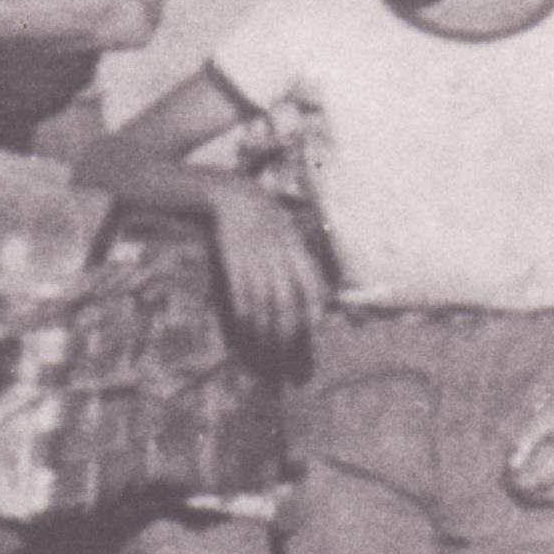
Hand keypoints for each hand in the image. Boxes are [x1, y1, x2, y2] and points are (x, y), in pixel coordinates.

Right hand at [205, 179, 326, 353]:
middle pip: (285, 304)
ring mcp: (255, 261)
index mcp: (298, 252)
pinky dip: (243, 314)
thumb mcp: (292, 233)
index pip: (311, 288)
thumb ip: (304, 264)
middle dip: (285, 334)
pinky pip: (240, 294)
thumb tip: (319, 300)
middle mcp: (279, 259)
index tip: (313, 332)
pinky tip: (245, 330)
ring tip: (264, 353)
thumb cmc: (267, 217)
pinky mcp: (233, 263)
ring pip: (262, 304)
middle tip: (283, 357)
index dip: (313, 312)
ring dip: (263, 332)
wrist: (235, 197)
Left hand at [506, 373, 553, 504]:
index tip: (507, 478)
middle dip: (527, 495)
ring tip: (518, 481)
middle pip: (551, 496)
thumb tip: (511, 467)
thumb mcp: (544, 418)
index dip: (522, 484)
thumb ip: (526, 441)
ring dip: (536, 495)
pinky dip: (548, 490)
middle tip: (510, 483)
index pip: (543, 480)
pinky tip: (535, 478)